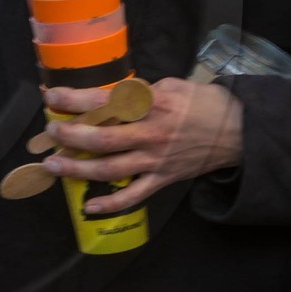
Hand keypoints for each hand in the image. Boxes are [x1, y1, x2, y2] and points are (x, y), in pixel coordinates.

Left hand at [39, 77, 243, 214]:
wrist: (240, 132)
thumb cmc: (205, 103)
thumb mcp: (173, 85)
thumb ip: (140, 91)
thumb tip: (107, 96)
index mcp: (154, 104)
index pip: (107, 102)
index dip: (76, 100)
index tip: (52, 96)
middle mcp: (152, 134)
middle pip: (103, 139)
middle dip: (70, 136)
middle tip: (50, 131)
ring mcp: (157, 160)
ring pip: (111, 169)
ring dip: (78, 169)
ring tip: (53, 166)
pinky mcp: (163, 179)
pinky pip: (134, 196)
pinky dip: (111, 204)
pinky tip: (88, 206)